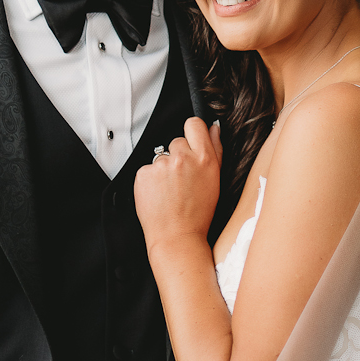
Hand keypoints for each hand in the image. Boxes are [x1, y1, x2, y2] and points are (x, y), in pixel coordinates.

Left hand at [134, 117, 222, 257]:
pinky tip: (158, 194)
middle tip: (182, 179)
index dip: (192, 132)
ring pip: (161, 156)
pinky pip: (147, 169)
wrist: (176, 236)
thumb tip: (214, 128)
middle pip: (176, 141)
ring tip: (170, 191)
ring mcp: (161, 165)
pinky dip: (150, 180)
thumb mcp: (215, 181)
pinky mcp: (144, 173)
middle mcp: (182, 158)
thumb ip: (215, 150)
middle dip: (178, 156)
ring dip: (164, 169)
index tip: (191, 142)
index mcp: (204, 158)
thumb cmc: (198, 214)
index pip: (194, 124)